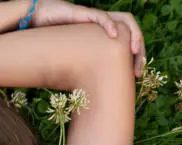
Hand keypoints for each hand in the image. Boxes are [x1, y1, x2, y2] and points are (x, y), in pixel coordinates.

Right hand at [27, 0, 145, 76]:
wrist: (40, 22)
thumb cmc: (56, 43)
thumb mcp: (76, 60)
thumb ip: (86, 70)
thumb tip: (91, 93)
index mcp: (106, 37)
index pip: (130, 44)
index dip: (137, 59)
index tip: (135, 76)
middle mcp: (106, 26)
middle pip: (134, 32)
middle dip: (140, 51)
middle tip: (138, 71)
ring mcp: (98, 18)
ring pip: (125, 20)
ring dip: (134, 35)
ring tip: (134, 51)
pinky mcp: (86, 14)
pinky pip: (102, 16)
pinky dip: (110, 25)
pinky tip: (114, 36)